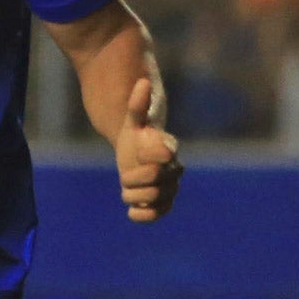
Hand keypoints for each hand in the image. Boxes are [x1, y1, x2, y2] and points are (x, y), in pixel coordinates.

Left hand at [116, 77, 181, 222]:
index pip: (163, 156)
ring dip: (133, 195)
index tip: (137, 151)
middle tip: (124, 175)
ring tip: (126, 189)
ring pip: (155, 199)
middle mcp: (173, 170)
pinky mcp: (163, 204)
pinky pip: (158, 215)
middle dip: (134, 178)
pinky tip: (131, 210)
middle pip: (155, 180)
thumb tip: (142, 82)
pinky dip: (143, 215)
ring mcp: (170, 188)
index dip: (146, 157)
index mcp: (168, 149)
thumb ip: (137, 105)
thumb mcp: (133, 121)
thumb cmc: (136, 137)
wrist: (135, 156)